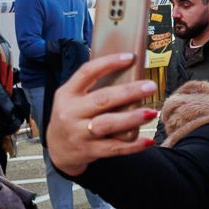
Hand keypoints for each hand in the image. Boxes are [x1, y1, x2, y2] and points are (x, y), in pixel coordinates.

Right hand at [47, 55, 158, 175]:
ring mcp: (79, 133)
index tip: (131, 57)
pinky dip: (133, 146)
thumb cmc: (73, 117)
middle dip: (128, 92)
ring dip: (131, 118)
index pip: (87, 72)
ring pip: (108, 124)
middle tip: (151, 86)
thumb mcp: (72, 98)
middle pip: (102, 99)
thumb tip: (130, 71)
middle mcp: (71, 112)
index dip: (109, 63)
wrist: (58, 150)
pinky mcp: (89, 151)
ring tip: (151, 112)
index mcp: (67, 93)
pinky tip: (148, 140)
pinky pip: (114, 148)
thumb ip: (93, 87)